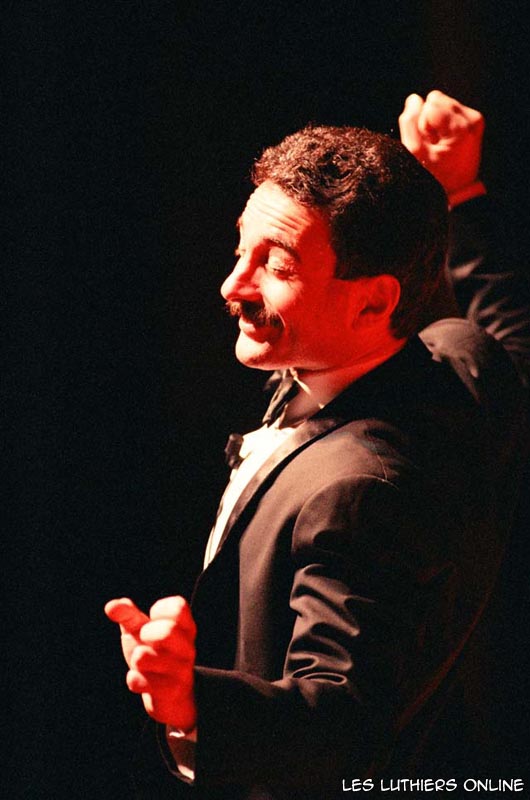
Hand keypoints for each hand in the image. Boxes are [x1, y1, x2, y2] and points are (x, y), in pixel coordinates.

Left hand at [105, 596, 196, 730]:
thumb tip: (111, 606)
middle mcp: (187, 648)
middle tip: (145, 639)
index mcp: (185, 628)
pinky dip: (134, 679)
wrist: (167, 695)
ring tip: (142, 662)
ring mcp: (180, 671)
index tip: (154, 619)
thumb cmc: (154, 653)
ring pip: (145, 658)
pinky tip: (141, 679)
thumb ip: (128, 614)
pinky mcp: (169, 692)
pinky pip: (139, 681)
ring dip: (137, 659)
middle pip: (167, 631)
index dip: (159, 610)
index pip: (178, 607)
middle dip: (147, 633)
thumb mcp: (141, 630)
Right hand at [399, 90, 484, 197]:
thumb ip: (409, 123)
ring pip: (442, 102)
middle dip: (429, 120)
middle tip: (433, 144)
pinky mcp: (474, 120)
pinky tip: (444, 141)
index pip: (430, 106)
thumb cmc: (434, 177)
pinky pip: (450, 108)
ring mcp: (475, 120)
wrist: (456, 191)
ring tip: (438, 144)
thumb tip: (413, 99)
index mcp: (460, 128)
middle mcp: (472, 120)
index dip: (422, 124)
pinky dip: (443, 123)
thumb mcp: (414, 153)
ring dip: (435, 122)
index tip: (429, 144)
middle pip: (437, 99)